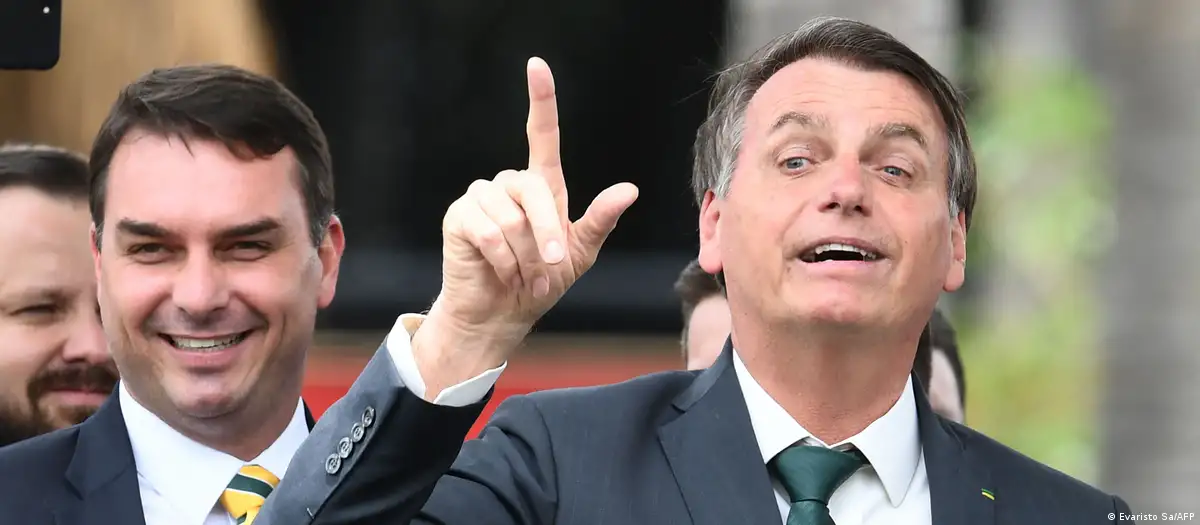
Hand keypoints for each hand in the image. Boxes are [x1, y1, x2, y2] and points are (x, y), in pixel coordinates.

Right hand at [414, 57, 637, 394]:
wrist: (502, 315)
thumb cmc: (541, 282)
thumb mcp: (580, 253)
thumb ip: (600, 220)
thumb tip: (630, 189)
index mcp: (541, 187)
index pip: (542, 135)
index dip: (541, 100)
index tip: (536, 65)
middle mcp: (508, 185)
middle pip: (535, 190)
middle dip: (550, 233)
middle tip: (554, 268)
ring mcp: (480, 197)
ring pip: (512, 217)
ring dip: (526, 255)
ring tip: (525, 275)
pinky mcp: (458, 216)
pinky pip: (489, 232)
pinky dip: (504, 260)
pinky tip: (503, 273)